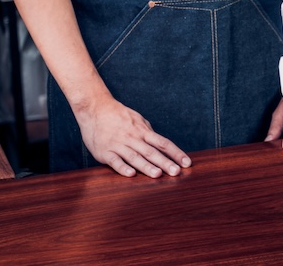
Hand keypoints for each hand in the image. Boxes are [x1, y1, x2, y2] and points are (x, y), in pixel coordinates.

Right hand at [76, 93, 191, 177]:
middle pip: (152, 151)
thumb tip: (161, 144)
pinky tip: (131, 175)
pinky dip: (123, 168)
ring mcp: (119, 144)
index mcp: (143, 131)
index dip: (176, 153)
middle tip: (176, 173)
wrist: (95, 108)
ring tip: (158, 174)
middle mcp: (133, 138)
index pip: (163, 143)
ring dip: (146, 166)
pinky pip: (115, 160)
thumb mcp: (137, 120)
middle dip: (165, 162)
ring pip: (135, 157)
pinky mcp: (105, 151)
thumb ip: (148, 132)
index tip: (187, 163)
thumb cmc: (118, 116)